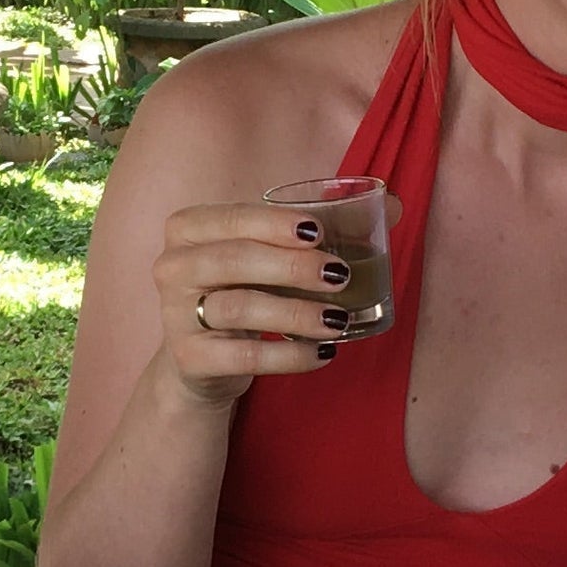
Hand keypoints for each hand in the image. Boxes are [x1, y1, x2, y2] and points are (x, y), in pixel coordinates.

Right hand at [150, 200, 362, 405]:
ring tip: (338, 320)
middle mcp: (171, 267)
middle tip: (339, 276)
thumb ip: (323, 230)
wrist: (202, 360)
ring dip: (296, 313)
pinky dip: (288, 355)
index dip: (275, 223)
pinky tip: (321, 353)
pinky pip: (243, 356)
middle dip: (291, 266)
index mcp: (188, 228)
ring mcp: (176, 315)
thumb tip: (395, 206)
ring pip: (239, 308)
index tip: (318, 232)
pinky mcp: (189, 358)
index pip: (233, 218)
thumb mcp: (270, 257)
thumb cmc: (244, 291)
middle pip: (234, 260)